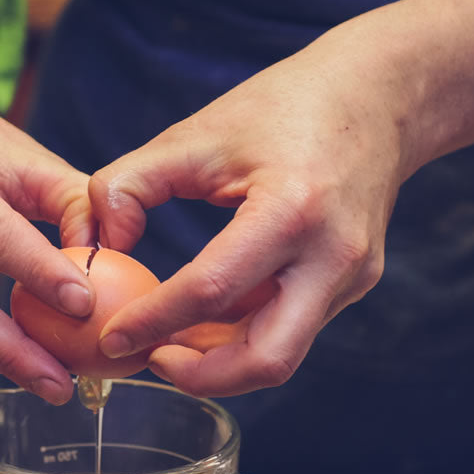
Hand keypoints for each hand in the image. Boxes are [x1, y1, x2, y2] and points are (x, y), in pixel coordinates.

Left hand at [89, 29, 405, 396]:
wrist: (378, 97)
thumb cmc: (281, 108)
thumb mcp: (193, 134)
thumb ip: (128, 185)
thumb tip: (96, 245)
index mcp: (291, 210)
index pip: (212, 291)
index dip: (154, 322)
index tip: (111, 337)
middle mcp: (333, 256)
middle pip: (267, 360)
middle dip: (200, 376)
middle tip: (150, 358)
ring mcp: (352, 276)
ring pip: (281, 353)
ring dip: (221, 361)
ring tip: (170, 340)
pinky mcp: (355, 283)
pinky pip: (293, 328)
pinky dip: (245, 335)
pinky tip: (207, 321)